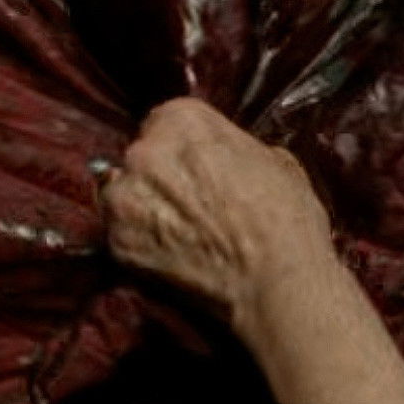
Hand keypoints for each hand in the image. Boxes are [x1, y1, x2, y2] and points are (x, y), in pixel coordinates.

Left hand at [101, 98, 337, 333]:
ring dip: (146, 210)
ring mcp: (124, 197)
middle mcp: (144, 151)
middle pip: (142, 157)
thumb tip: (227, 158)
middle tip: (194, 206)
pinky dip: (140, 245)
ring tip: (183, 235)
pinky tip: (173, 256)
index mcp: (184, 120)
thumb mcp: (276, 162)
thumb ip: (235, 149)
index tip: (200, 170)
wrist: (277, 282)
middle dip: (162, 178)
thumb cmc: (287, 222)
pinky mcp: (115, 241)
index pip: (166, 122)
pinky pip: (121, 235)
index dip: (185, 149)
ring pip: (125, 195)